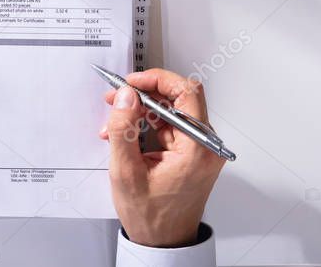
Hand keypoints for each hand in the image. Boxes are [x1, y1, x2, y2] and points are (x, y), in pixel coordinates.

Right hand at [99, 68, 225, 247]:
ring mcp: (199, 150)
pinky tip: (125, 133)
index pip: (187, 93)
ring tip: (115, 119)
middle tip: (118, 96)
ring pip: (171, 112)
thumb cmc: (152, 216)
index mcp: (197, 149)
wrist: (163, 242)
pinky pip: (169, 127)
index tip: (133, 82)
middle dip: (144, 94)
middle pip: (179, 100)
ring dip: (141, 111)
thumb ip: (123, 129)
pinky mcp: (191, 154)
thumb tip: (125, 96)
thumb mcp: (126, 172)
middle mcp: (205, 146)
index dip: (157, 80)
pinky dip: (146, 125)